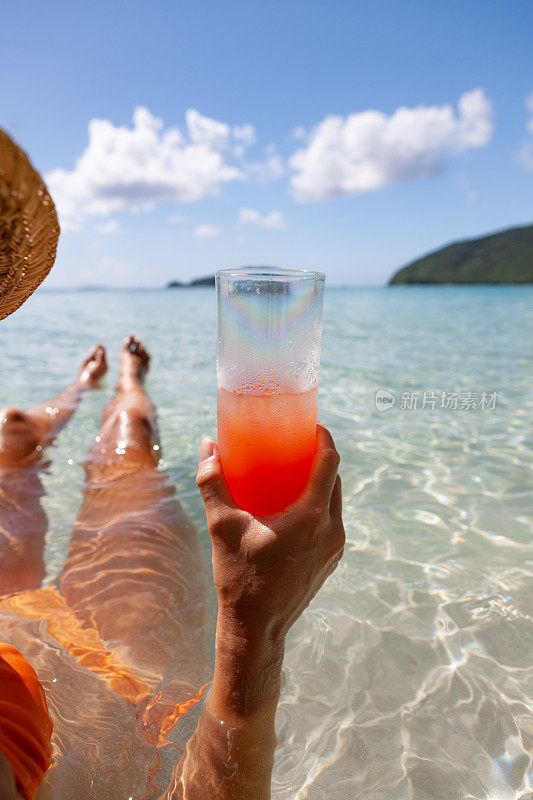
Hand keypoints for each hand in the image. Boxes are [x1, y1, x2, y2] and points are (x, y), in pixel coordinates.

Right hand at [196, 424, 344, 646]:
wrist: (256, 628)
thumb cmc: (239, 576)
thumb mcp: (222, 525)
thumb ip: (213, 483)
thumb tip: (208, 447)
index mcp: (313, 516)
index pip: (330, 463)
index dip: (324, 438)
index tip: (311, 424)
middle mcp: (332, 530)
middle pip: (335, 480)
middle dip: (320, 457)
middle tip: (297, 444)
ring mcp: (335, 548)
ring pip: (335, 502)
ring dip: (321, 483)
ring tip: (296, 472)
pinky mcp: (331, 561)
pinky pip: (332, 522)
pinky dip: (320, 506)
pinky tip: (296, 507)